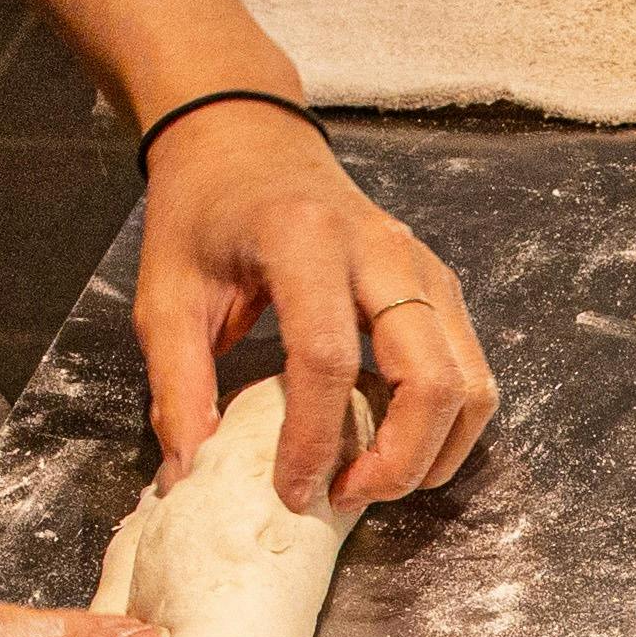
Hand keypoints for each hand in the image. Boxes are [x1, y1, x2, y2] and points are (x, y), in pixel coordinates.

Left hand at [131, 101, 501, 513]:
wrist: (248, 140)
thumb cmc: (203, 214)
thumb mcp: (166, 294)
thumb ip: (176, 385)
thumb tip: (190, 473)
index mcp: (303, 240)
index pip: (326, 358)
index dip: (313, 440)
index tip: (292, 492)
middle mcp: (381, 249)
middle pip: (428, 377)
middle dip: (399, 460)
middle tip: (346, 496)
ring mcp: (422, 265)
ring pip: (469, 380)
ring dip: (434, 450)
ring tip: (375, 481)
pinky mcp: (440, 285)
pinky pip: (469, 369)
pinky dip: (446, 423)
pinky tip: (394, 443)